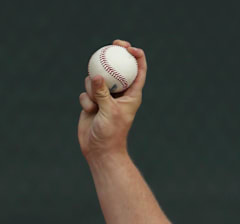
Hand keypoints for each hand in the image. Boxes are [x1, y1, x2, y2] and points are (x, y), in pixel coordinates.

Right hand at [78, 39, 146, 161]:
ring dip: (93, 89)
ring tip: (96, 104)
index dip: (137, 56)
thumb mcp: (109, 112)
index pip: (139, 71)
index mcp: (133, 94)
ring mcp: (105, 96)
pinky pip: (86, 92)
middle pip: (118, 68)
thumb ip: (102, 93)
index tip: (129, 47)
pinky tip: (89, 111)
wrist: (99, 149)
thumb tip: (96, 76)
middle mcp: (120, 93)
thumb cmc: (111, 133)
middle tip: (113, 44)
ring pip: (96, 79)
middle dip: (114, 55)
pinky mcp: (92, 101)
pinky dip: (86, 100)